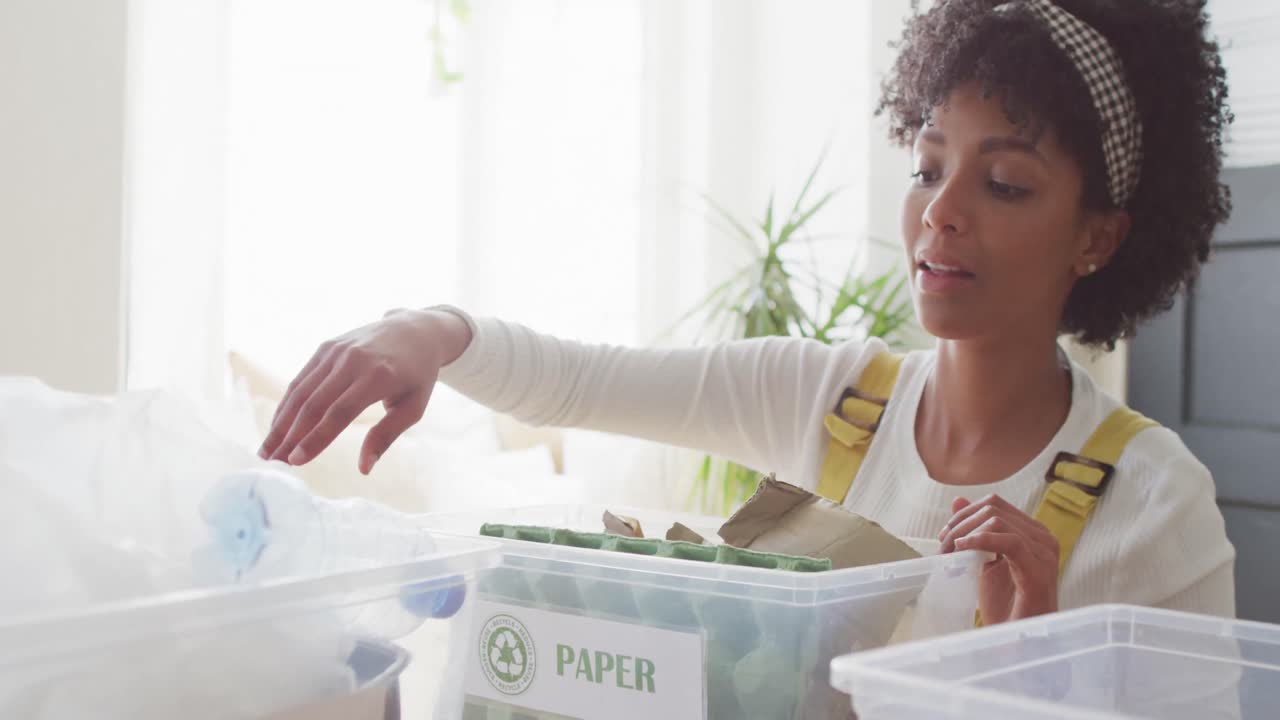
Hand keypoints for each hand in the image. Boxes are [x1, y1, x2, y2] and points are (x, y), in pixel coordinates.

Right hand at [257, 308, 471, 473]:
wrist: (415, 330)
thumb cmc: (417, 376)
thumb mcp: (413, 408)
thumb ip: (386, 436)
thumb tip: (364, 468)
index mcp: (378, 376)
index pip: (340, 412)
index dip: (316, 438)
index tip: (297, 461)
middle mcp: (352, 361)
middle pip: (314, 403)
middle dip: (290, 436)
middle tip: (274, 462)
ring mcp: (336, 351)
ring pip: (301, 391)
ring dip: (281, 422)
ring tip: (268, 450)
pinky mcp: (326, 347)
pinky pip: (302, 379)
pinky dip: (287, 404)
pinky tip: (278, 426)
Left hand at [938, 494, 1058, 624]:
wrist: (1021, 639)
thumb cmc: (1007, 605)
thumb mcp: (984, 562)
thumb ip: (974, 532)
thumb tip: (957, 501)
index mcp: (1032, 533)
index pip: (995, 505)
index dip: (965, 515)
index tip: (945, 535)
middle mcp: (1043, 537)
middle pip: (993, 509)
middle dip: (960, 524)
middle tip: (943, 547)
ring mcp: (1044, 552)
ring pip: (997, 521)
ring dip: (964, 534)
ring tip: (949, 553)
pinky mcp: (1039, 568)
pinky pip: (1009, 541)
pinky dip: (979, 541)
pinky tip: (962, 550)